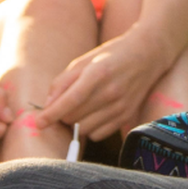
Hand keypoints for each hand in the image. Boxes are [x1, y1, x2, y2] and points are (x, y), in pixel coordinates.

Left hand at [44, 27, 170, 139]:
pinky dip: (90, 128)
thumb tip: (47, 105)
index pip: (69, 101)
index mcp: (98, 73)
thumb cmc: (112, 55)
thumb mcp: (84, 60)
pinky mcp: (127, 116)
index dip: (51, 114)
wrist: (149, 53)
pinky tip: (93, 114)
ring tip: (80, 108)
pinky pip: (98, 134)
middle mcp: (110, 92)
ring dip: (76, 123)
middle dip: (62, 115)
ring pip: (84, 129)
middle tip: (64, 105)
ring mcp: (121, 106)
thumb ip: (63, 81)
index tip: (38, 122)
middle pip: (74, 118)